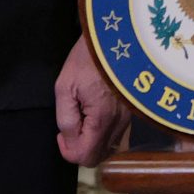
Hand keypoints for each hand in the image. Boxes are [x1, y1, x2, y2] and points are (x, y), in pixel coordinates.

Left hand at [55, 35, 131, 166]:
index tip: (61, 133)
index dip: (67, 151)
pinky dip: (103, 134)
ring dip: (92, 141)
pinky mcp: (132, 111)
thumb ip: (65, 119)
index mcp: (101, 119)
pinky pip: (117, 135)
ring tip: (82, 118)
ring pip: (108, 148)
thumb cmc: (87, 58)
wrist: (116, 36)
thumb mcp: (65, 86)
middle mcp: (119, 124)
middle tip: (70, 127)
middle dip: (79, 149)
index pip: (84, 157)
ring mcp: (128, 118)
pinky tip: (95, 115)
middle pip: (98, 157)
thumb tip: (69, 139)